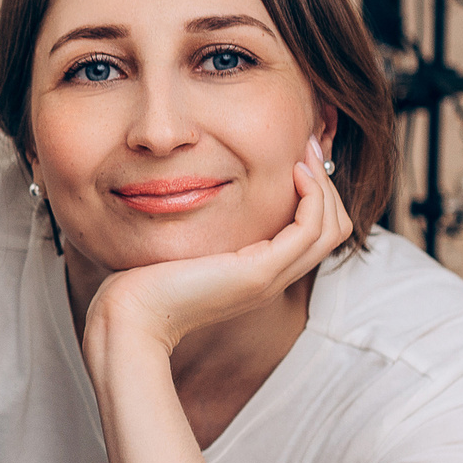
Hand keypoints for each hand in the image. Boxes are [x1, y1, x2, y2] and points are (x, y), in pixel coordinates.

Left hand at [86, 139, 353, 357]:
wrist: (130, 315)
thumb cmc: (140, 281)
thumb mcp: (180, 246)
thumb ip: (197, 226)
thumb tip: (188, 188)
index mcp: (256, 272)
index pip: (313, 234)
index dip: (315, 194)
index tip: (298, 157)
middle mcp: (271, 278)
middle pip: (332, 230)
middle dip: (326, 184)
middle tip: (311, 147)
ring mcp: (269, 278)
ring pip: (330, 229)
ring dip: (324, 186)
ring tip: (305, 156)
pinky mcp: (258, 273)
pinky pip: (309, 231)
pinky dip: (312, 198)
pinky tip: (294, 172)